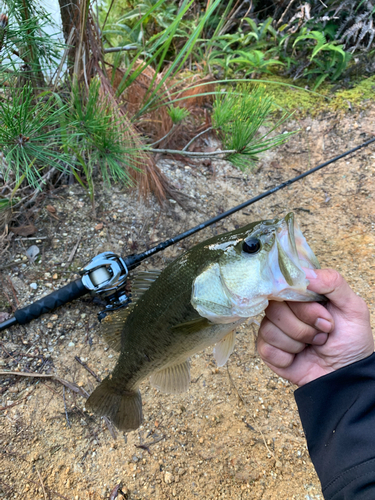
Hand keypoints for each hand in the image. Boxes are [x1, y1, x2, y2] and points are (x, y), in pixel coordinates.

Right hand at [257, 268, 373, 385]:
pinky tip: (298, 357)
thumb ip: (333, 282)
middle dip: (304, 325)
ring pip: (269, 329)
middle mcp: (285, 309)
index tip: (323, 315)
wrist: (347, 375)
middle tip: (323, 332)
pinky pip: (266, 348)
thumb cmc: (351, 340)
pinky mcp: (268, 350)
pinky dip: (287, 356)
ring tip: (313, 344)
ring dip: (297, 341)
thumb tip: (304, 273)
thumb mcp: (353, 306)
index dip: (303, 304)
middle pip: (275, 308)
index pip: (284, 286)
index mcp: (301, 295)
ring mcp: (274, 328)